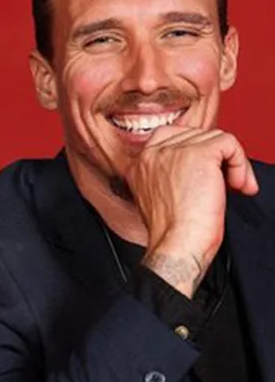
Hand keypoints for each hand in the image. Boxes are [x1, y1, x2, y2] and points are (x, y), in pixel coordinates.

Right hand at [127, 125, 256, 296]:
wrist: (177, 245)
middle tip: (226, 184)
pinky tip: (238, 185)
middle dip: (218, 159)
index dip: (196, 152)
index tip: (208, 175)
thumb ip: (169, 177)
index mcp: (139, 165)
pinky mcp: (199, 154)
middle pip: (196, 136)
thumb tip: (201, 167)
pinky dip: (242, 163)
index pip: (170, 137)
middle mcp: (152, 154)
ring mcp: (174, 151)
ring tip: (234, 187)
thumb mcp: (160, 199)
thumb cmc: (172, 233)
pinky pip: (230, 144)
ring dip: (233, 163)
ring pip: (216, 139)